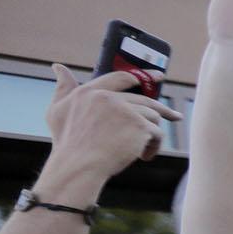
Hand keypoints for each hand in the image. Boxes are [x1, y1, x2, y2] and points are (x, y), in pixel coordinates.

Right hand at [40, 65, 178, 183]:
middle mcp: (108, 97)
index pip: (121, 78)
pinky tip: (144, 157)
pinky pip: (157, 133)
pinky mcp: (140, 126)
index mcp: (90, 91)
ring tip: (141, 150)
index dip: (143, 75)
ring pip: (152, 117)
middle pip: (144, 100)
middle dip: (163, 110)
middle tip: (176, 116)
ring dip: (150, 135)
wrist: (78, 167)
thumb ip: (62, 88)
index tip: (158, 76)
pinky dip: (153, 146)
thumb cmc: (67, 143)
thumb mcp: (57, 111)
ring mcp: (126, 110)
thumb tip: (58, 66)